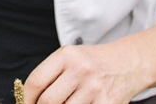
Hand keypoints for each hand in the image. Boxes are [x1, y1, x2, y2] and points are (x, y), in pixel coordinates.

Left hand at [24, 43, 143, 103]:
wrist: (129, 63)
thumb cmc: (92, 63)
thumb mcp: (70, 57)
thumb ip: (50, 74)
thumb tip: (30, 98)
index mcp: (66, 56)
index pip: (36, 80)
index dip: (27, 98)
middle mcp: (80, 70)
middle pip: (48, 100)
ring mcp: (95, 88)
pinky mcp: (108, 103)